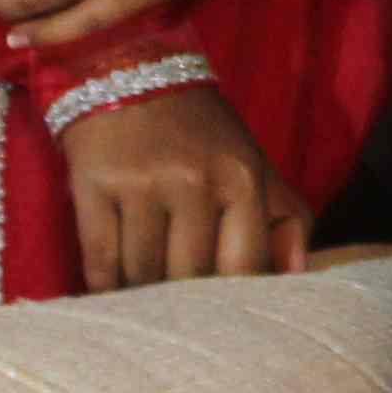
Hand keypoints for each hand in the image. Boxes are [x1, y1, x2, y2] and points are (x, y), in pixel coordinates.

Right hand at [52, 82, 309, 291]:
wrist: (129, 73)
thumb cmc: (201, 134)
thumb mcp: (253, 163)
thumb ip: (286, 216)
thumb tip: (297, 272)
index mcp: (242, 178)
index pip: (243, 266)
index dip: (232, 302)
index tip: (223, 319)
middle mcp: (194, 181)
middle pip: (189, 276)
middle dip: (184, 304)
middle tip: (177, 315)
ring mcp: (141, 184)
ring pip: (142, 274)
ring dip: (142, 295)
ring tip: (144, 301)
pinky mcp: (93, 187)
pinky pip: (100, 261)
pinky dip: (105, 286)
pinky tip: (112, 292)